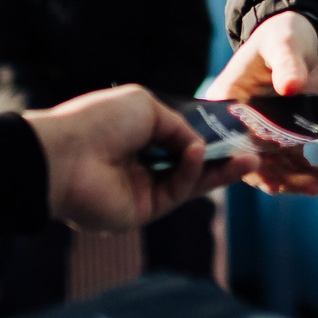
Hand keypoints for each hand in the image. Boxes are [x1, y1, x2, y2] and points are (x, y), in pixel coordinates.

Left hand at [24, 85, 253, 231]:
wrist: (65, 156)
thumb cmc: (99, 121)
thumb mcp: (147, 107)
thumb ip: (180, 126)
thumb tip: (200, 146)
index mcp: (135, 134)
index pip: (178, 139)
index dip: (206, 137)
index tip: (234, 133)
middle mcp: (140, 163)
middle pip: (190, 164)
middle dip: (222, 159)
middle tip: (252, 153)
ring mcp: (142, 189)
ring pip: (190, 182)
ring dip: (220, 172)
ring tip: (248, 160)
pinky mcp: (143, 211)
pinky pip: (176, 191)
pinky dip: (192, 173)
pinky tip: (199, 156)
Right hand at [208, 12, 317, 196]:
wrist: (303, 39)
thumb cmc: (284, 36)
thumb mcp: (284, 44)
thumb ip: (286, 63)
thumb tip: (289, 86)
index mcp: (228, 103)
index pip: (233, 142)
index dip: (251, 165)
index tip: (273, 183)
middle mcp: (241, 126)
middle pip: (258, 163)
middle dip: (286, 180)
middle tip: (315, 187)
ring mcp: (263, 135)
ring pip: (281, 170)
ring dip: (305, 182)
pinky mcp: (285, 139)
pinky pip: (298, 165)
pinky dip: (317, 174)